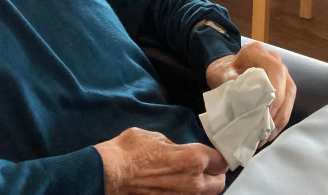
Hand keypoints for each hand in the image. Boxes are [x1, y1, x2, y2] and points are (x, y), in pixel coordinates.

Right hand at [95, 128, 227, 194]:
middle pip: (219, 183)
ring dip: (200, 187)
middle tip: (204, 169)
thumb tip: (178, 152)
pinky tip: (174, 187)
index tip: (211, 155)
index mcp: (193, 159)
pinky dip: (185, 193)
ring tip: (187, 179)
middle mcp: (193, 183)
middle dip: (213, 175)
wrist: (107, 176)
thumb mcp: (155, 137)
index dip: (216, 156)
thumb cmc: (128, 152)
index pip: (220, 160)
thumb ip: (174, 146)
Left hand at [205, 42, 295, 141]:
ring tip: (268, 136)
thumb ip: (232, 84)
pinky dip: (279, 117)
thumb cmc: (222, 70)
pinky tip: (270, 132)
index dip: (274, 93)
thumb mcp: (221, 75)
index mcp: (257, 52)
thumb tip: (246, 103)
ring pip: (289, 96)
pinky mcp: (282, 84)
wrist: (224, 68)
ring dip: (280, 118)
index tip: (265, 113)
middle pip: (286, 86)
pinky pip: (287, 101)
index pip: (275, 71)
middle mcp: (274, 59)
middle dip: (278, 112)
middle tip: (265, 132)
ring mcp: (280, 72)